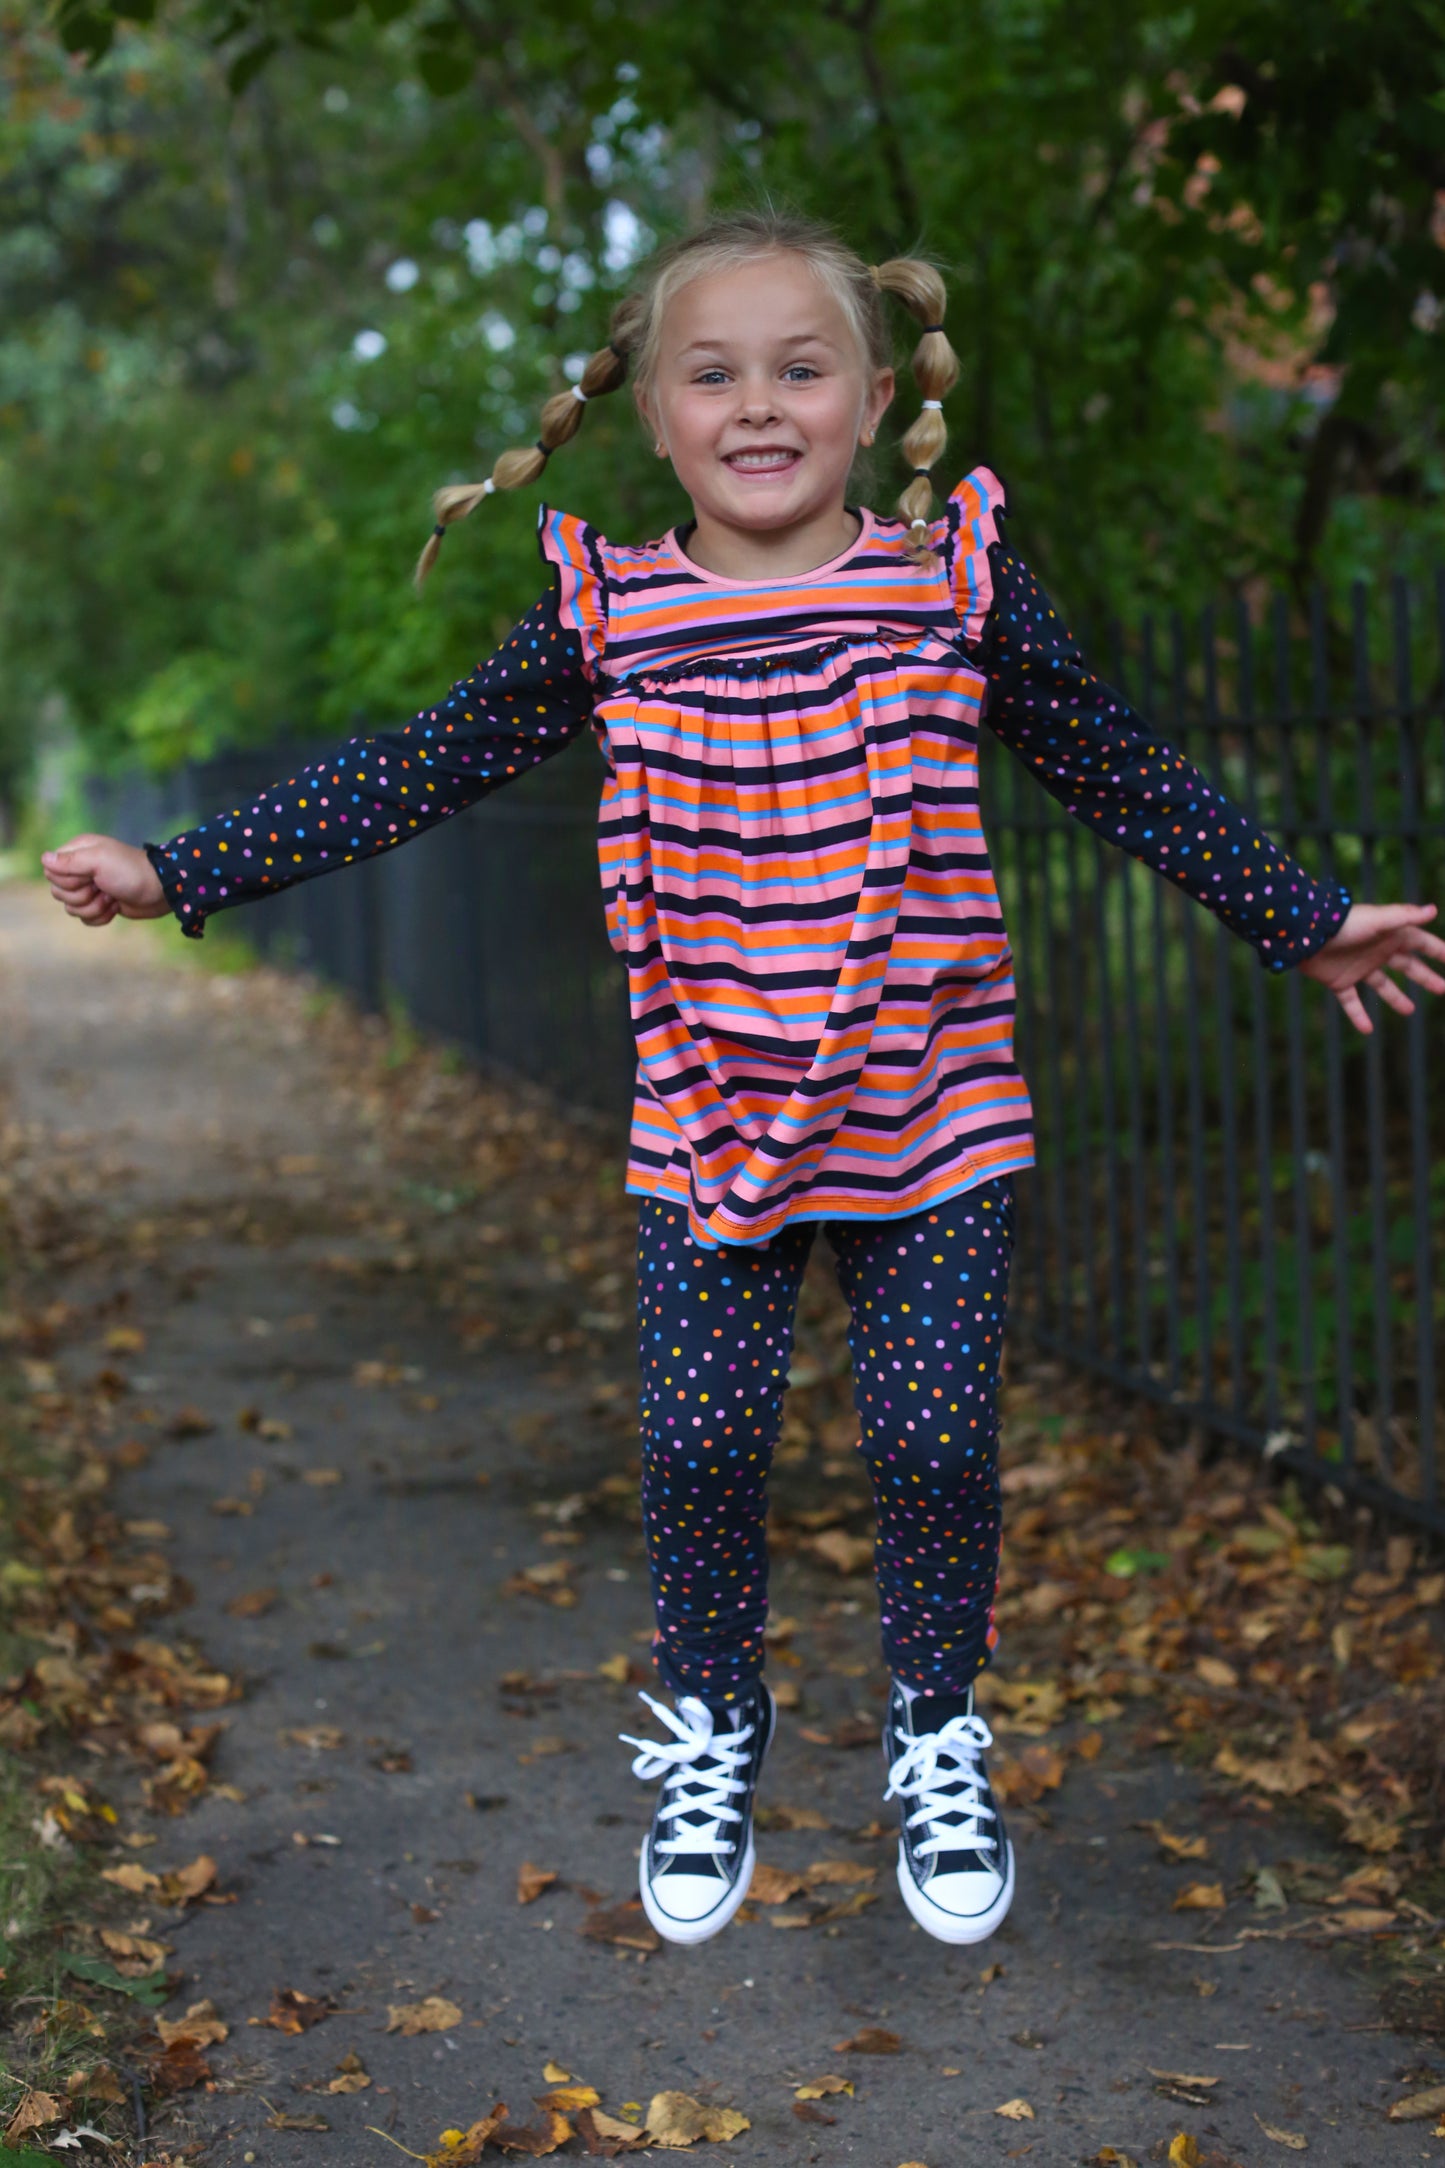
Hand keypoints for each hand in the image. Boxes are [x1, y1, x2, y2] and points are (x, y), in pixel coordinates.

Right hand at [40, 834, 169, 927]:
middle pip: (58, 892)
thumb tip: (43, 859)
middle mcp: (80, 869)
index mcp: (77, 852)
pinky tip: (115, 907)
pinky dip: (100, 917)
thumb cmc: (131, 871)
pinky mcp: (99, 905)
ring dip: (93, 907)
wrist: (160, 890)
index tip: (88, 877)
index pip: (50, 871)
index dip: (67, 880)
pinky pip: (84, 918)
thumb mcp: (99, 861)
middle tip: (102, 887)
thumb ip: (70, 861)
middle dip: (81, 896)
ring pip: (71, 908)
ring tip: (111, 897)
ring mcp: (89, 888)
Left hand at [1298, 901, 1444, 1033]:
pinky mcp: (1339, 981)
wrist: (1304, 935)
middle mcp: (1376, 952)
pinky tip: (1367, 1030)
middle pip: (1407, 967)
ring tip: (1409, 1011)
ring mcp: (1358, 968)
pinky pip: (1351, 1002)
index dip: (1438, 951)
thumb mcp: (1377, 919)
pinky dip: (1358, 1016)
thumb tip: (1433, 910)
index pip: (1421, 944)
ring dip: (1396, 998)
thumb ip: (1404, 916)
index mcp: (1389, 936)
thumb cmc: (1343, 924)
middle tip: (1443, 989)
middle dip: (1426, 977)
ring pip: (1382, 986)